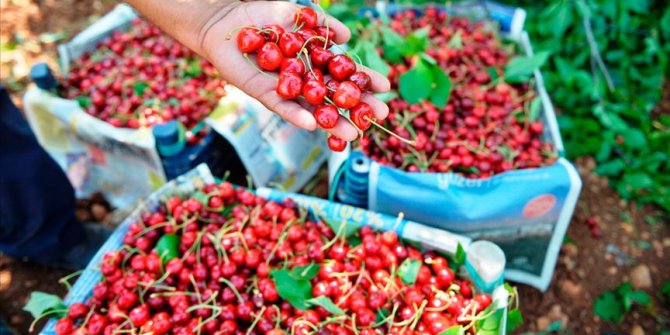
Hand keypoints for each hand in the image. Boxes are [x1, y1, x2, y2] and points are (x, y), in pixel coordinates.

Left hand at [199, 1, 389, 140]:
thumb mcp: (297, 15)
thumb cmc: (261, 15)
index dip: (364, 81)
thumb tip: (347, 37)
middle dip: (356, 108)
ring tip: (353, 134)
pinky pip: (281, 106)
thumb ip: (322, 25)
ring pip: (311, 109)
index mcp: (314, 62)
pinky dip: (295, 115)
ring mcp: (284, 88)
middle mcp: (303, 79)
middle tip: (379, 117)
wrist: (225, 19)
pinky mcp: (262, 92)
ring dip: (332, 122)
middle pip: (334, 97)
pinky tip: (311, 125)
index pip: (344, 74)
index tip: (385, 88)